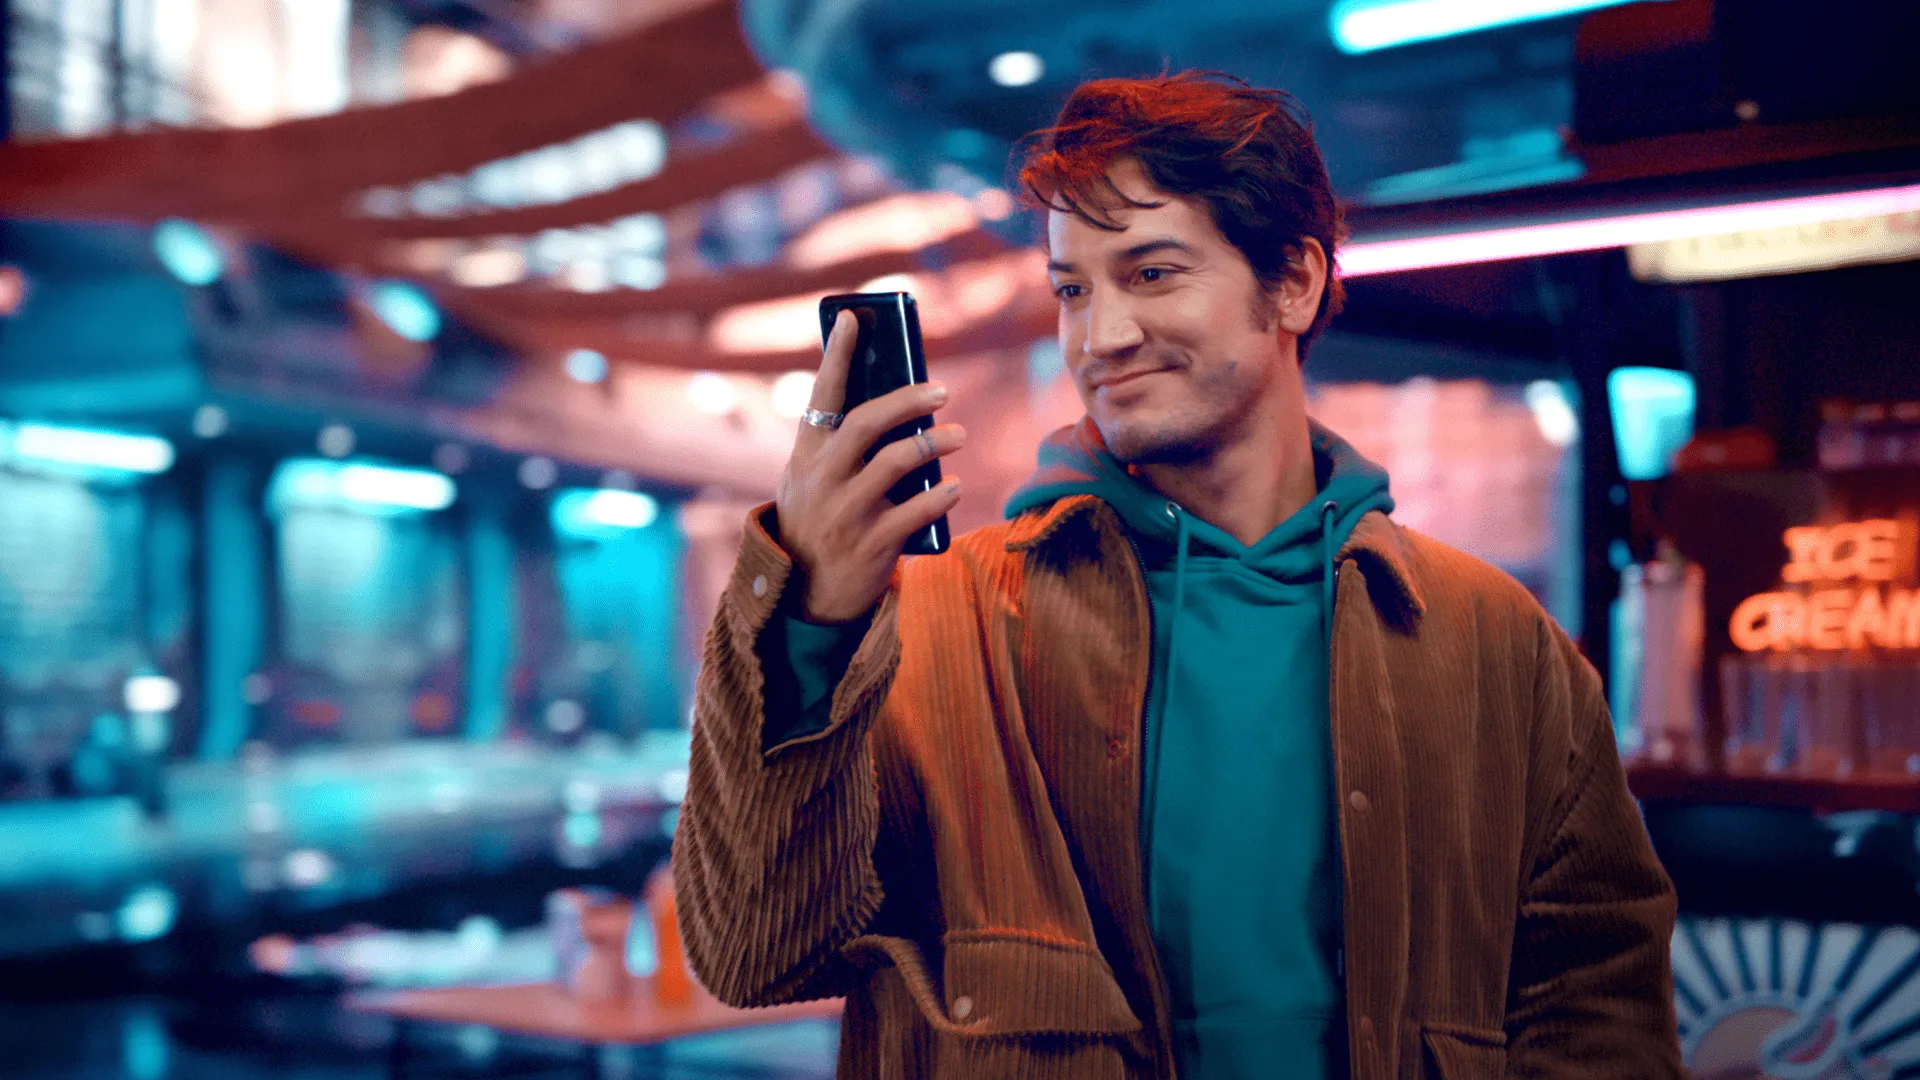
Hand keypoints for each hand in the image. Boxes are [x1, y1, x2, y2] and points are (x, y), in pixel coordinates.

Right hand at [774, 310, 964, 622]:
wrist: (803, 596)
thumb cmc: (817, 525)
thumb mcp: (810, 482)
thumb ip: (839, 448)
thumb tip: (896, 407)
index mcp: (806, 457)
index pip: (821, 396)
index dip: (837, 354)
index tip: (855, 317)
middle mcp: (822, 480)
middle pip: (866, 423)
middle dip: (907, 400)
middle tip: (941, 391)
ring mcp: (846, 513)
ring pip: (896, 463)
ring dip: (933, 443)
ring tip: (959, 435)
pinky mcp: (871, 545)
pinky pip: (914, 511)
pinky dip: (940, 496)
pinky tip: (956, 486)